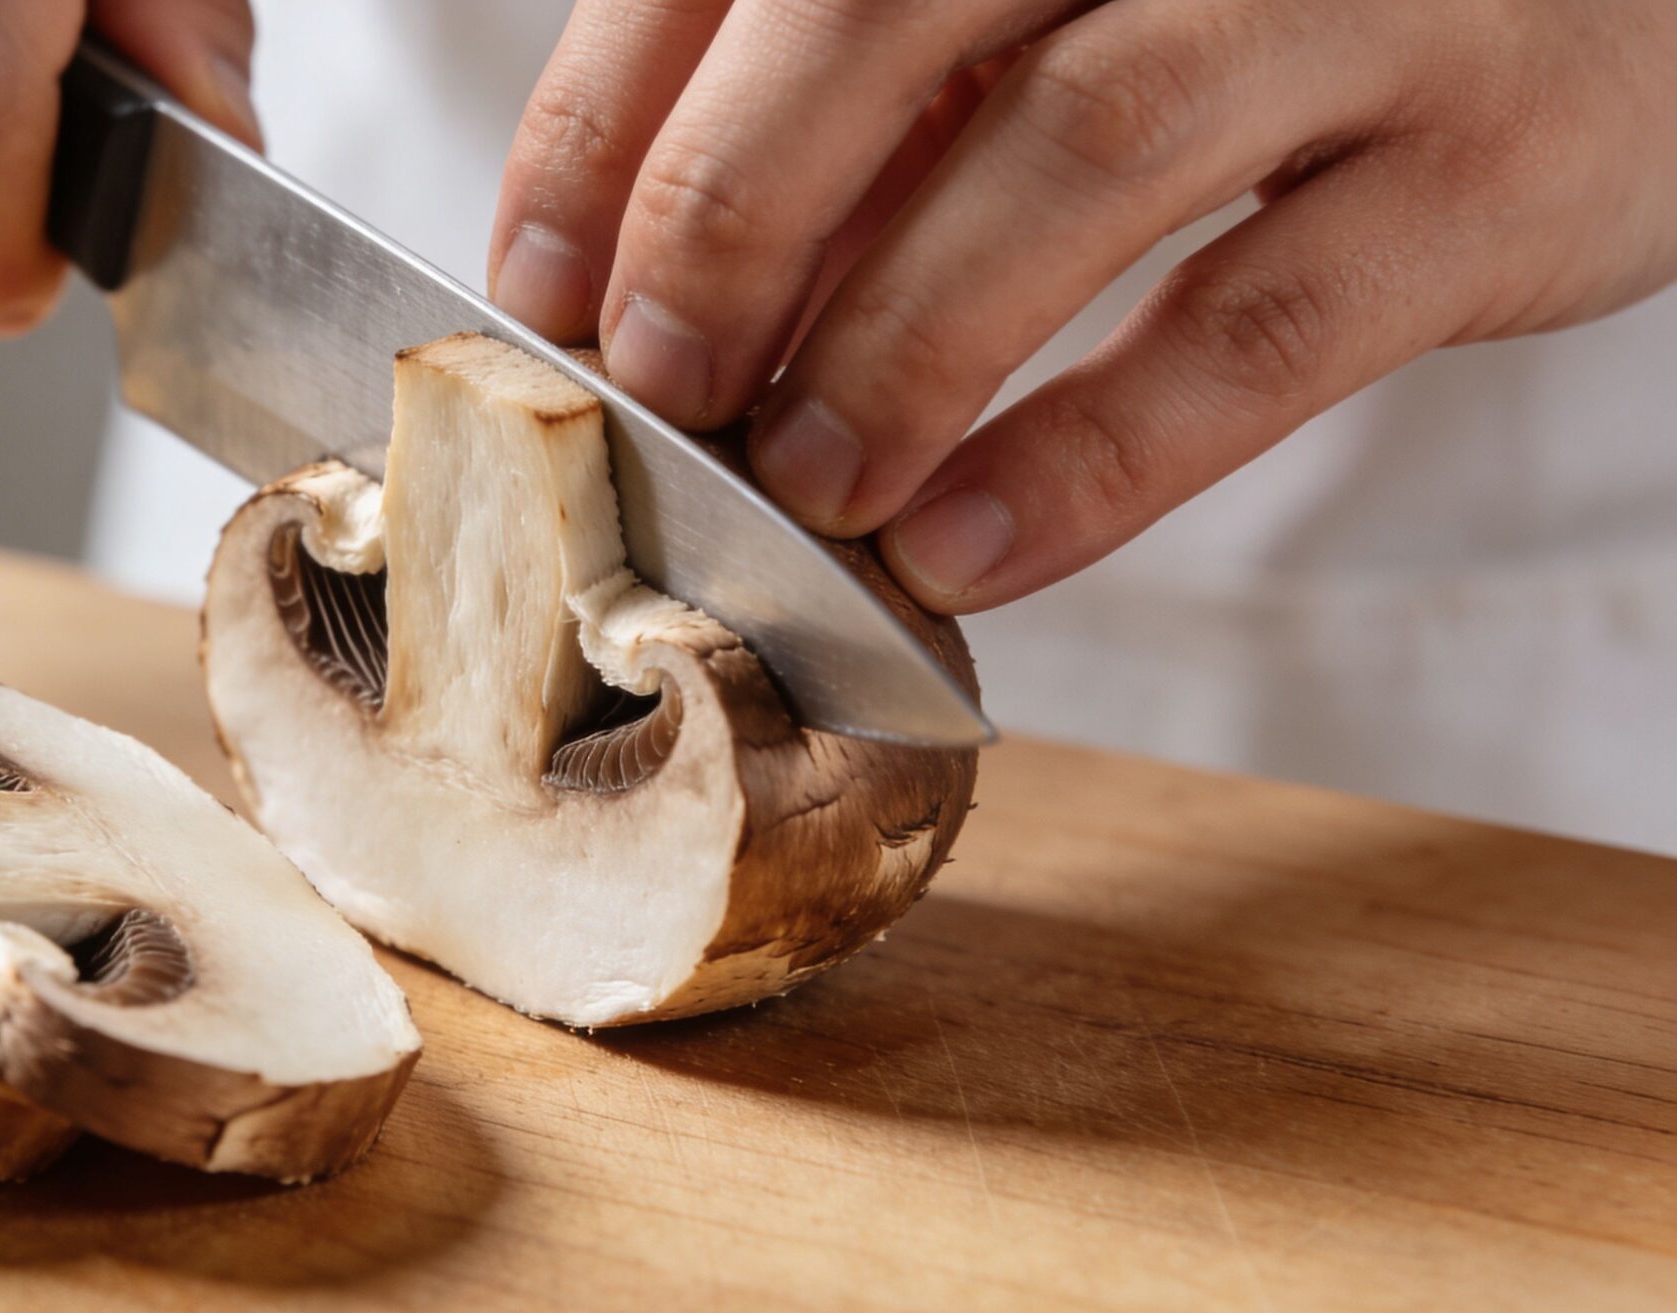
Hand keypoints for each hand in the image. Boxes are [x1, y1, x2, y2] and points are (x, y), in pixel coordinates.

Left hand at [488, 1, 1676, 611]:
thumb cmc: (1276, 8)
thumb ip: (888, 91)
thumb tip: (657, 266)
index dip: (609, 116)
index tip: (533, 284)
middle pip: (881, 19)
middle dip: (723, 222)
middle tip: (654, 387)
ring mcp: (1360, 5)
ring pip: (1068, 156)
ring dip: (895, 343)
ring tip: (800, 486)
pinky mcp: (1486, 169)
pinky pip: (1253, 329)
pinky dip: (1089, 460)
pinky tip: (965, 552)